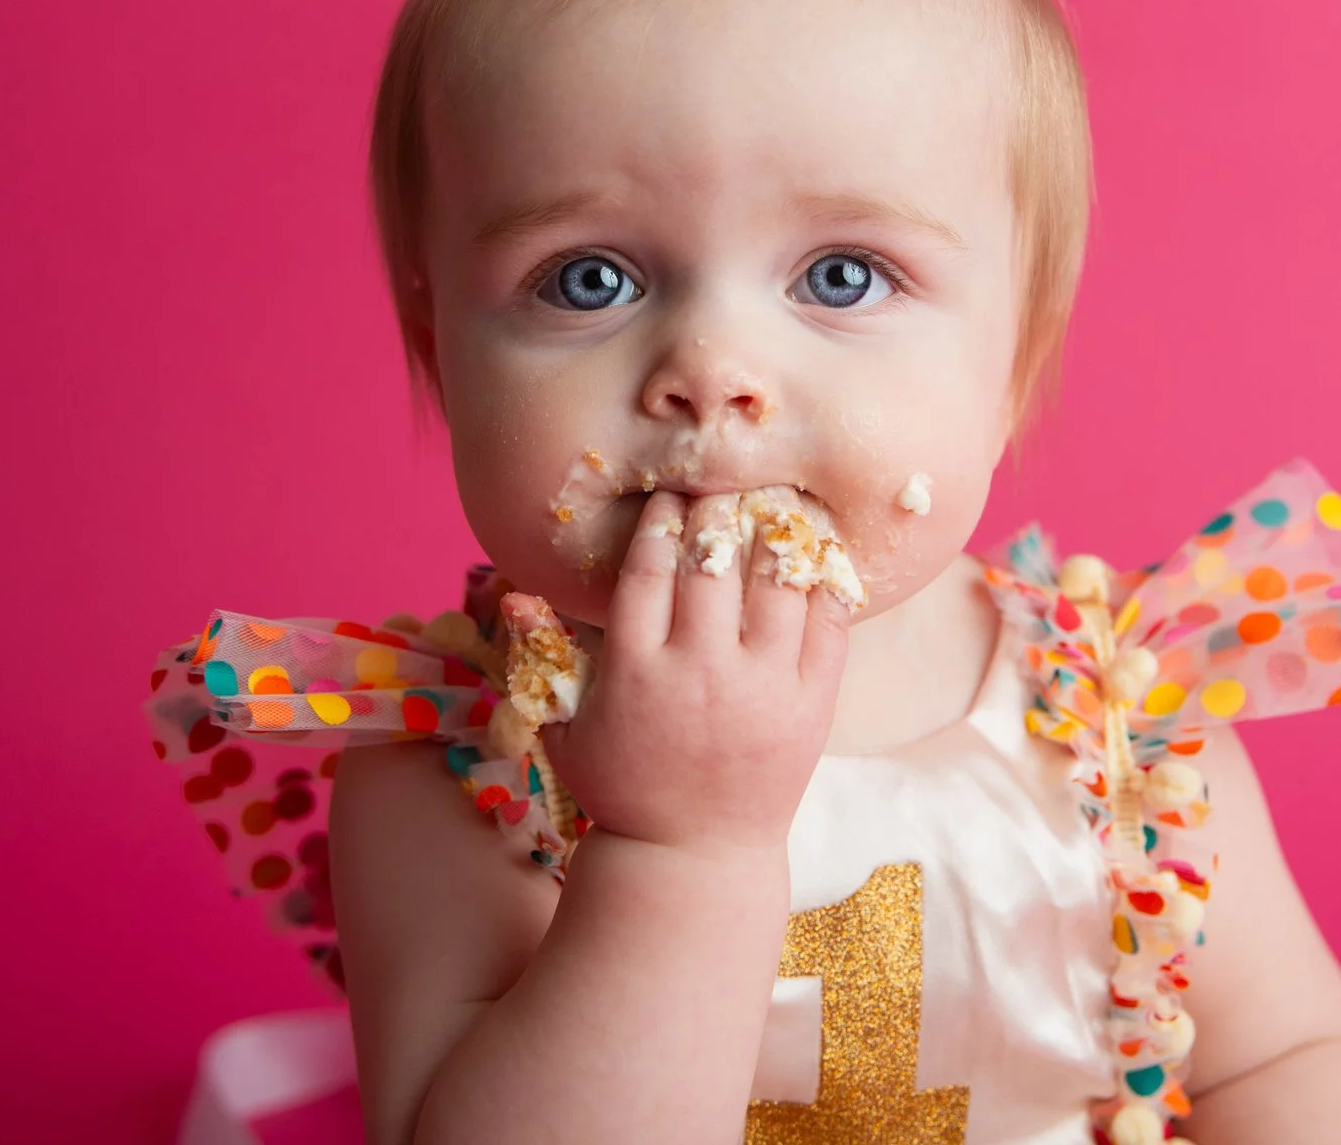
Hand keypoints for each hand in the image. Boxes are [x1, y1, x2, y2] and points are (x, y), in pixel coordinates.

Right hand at [543, 490, 851, 857]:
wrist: (694, 858)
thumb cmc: (623, 786)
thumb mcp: (566, 728)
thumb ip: (543, 658)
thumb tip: (512, 595)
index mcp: (636, 671)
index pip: (650, 569)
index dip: (661, 522)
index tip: (670, 498)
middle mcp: (701, 670)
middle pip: (714, 559)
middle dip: (718, 509)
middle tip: (725, 483)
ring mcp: (762, 686)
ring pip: (776, 578)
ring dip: (776, 528)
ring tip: (776, 500)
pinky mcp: (810, 704)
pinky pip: (828, 621)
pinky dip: (824, 577)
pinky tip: (817, 549)